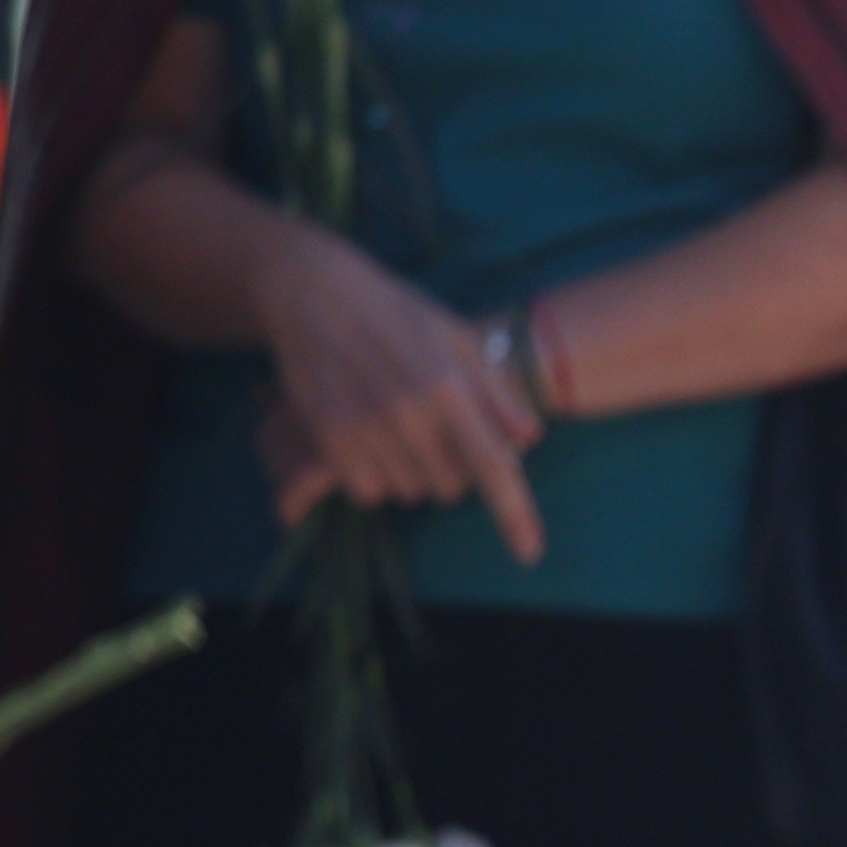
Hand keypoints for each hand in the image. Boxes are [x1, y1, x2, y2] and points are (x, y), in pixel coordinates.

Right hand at [255, 232, 544, 563]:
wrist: (316, 293)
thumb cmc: (398, 313)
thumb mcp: (458, 339)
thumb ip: (496, 392)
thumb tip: (529, 439)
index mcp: (448, 388)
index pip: (491, 466)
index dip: (515, 515)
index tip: (529, 554)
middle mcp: (407, 415)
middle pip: (451, 488)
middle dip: (456, 470)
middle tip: (441, 431)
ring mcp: (363, 429)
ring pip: (408, 492)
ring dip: (414, 472)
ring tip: (402, 426)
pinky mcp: (328, 439)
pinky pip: (367, 490)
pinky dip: (376, 477)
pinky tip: (373, 438)